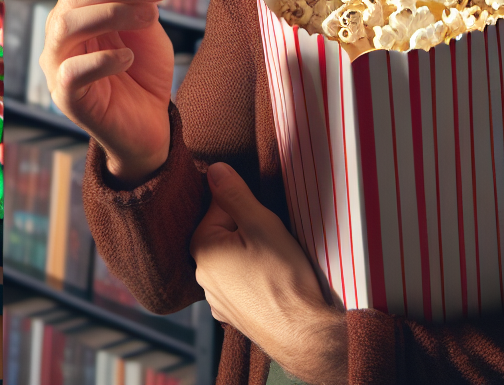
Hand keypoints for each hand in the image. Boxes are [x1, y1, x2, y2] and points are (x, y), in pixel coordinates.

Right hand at [39, 0, 179, 185]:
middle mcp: (61, 30)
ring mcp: (58, 63)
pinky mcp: (65, 96)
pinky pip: (72, 71)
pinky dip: (102, 60)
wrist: (148, 125)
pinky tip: (128, 58)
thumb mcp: (150, 22)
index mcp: (78, 7)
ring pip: (67, 25)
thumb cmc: (142, 72)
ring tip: (150, 16)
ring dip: (112, 13)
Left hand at [191, 163, 346, 384]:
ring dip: (252, 255)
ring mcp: (216, 297)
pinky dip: (254, 280)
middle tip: (273, 243)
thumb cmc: (283, 279)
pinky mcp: (233, 313)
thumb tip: (215, 169)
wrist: (303, 334)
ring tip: (276, 265)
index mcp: (201, 247)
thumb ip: (235, 194)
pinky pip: (241, 284)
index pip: (218, 206)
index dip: (246, 207)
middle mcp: (201, 274)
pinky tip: (272, 284)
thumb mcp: (261, 223)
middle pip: (225, 232)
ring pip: (234, 259)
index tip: (264, 220)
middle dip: (248, 231)